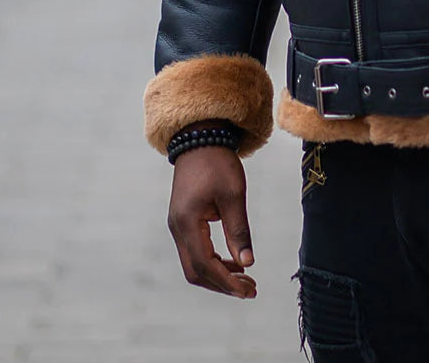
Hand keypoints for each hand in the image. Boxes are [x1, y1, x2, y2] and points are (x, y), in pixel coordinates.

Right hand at [167, 145, 256, 298]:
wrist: (201, 139)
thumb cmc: (218, 163)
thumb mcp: (234, 194)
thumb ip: (239, 230)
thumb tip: (248, 262)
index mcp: (187, 223)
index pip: (205, 265)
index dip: (227, 282)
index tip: (248, 289)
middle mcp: (177, 228)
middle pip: (196, 271)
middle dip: (222, 284)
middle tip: (250, 290)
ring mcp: (178, 226)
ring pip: (194, 264)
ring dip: (218, 275)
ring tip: (246, 279)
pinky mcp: (183, 221)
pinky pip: (195, 251)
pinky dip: (214, 261)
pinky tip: (235, 261)